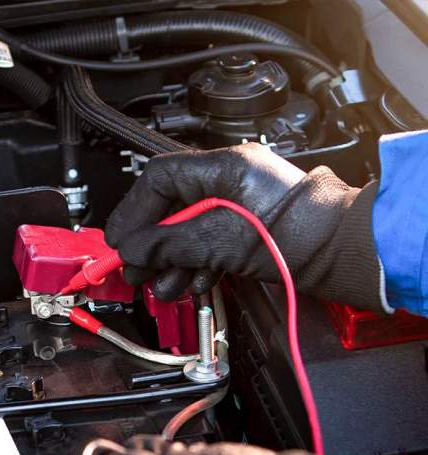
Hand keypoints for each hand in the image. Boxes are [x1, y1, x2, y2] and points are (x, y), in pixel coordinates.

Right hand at [105, 143, 384, 310]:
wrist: (338, 253)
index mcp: (223, 167)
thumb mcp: (219, 240)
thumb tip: (133, 250)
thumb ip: (170, 244)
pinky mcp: (247, 231)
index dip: (133, 211)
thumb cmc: (296, 234)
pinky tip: (192, 283)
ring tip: (164, 285)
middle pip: (170, 209)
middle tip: (135, 269)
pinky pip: (208, 245)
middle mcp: (229, 181)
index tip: (120, 241)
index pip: (159, 179)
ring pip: (188, 232)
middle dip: (150, 244)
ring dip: (171, 262)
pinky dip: (195, 266)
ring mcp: (238, 206)